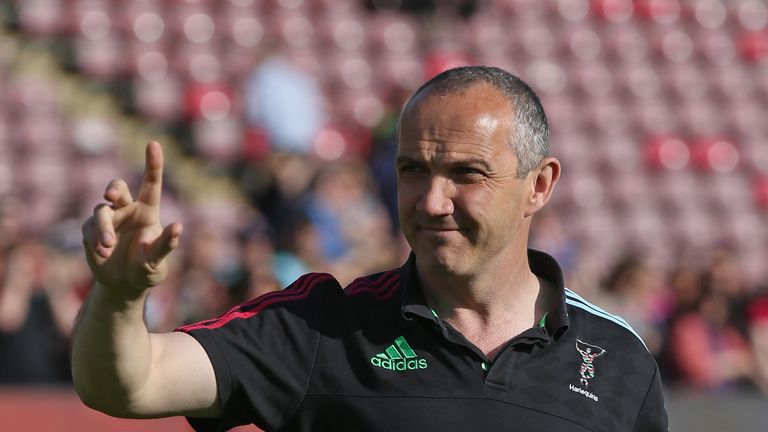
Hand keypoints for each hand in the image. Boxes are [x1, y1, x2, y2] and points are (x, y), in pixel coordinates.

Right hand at [81, 142, 182, 297]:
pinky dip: (94, 240)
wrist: (124, 285)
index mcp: (147, 211)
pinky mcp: (90, 232)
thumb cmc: (147, 269)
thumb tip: (178, 227)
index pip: (150, 184)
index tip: (153, 144)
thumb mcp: (157, 261)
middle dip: (113, 187)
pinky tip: (103, 253)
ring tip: (108, 247)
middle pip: (118, 187)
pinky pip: (88, 228)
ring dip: (103, 228)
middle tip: (111, 196)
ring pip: (100, 211)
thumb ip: (166, 245)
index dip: (153, 164)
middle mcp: (127, 210)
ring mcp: (108, 220)